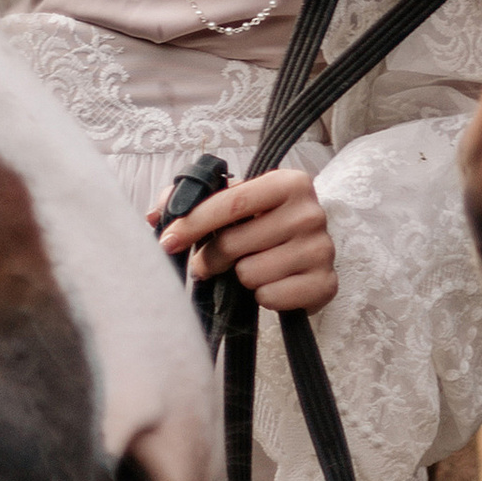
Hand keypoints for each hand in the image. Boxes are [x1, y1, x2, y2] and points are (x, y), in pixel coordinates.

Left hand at [153, 166, 337, 314]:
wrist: (310, 250)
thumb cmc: (263, 223)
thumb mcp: (236, 201)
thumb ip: (193, 199)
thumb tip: (155, 216)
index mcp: (289, 182)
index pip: (230, 202)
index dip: (192, 223)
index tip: (167, 240)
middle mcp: (311, 213)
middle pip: (234, 243)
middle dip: (212, 257)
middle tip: (210, 262)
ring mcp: (322, 250)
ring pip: (250, 274)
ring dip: (240, 277)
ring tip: (251, 268)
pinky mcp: (326, 284)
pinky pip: (270, 297)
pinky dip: (263, 295)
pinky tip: (271, 283)